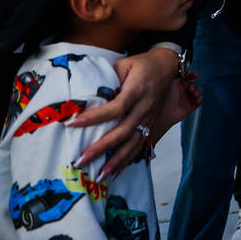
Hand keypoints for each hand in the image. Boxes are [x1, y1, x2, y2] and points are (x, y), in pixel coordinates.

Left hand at [72, 47, 179, 178]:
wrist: (168, 67)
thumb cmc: (143, 64)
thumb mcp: (125, 64)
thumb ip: (108, 79)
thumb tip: (87, 95)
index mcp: (137, 91)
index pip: (115, 108)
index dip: (95, 117)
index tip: (72, 124)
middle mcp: (144, 108)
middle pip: (123, 131)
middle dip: (102, 148)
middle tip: (82, 160)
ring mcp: (149, 118)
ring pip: (133, 143)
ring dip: (117, 161)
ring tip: (100, 175)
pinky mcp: (151, 125)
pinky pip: (139, 145)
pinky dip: (128, 161)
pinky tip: (115, 172)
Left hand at [153, 71, 201, 137]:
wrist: (163, 113)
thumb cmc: (164, 97)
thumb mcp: (171, 82)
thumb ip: (178, 75)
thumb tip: (184, 70)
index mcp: (176, 84)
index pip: (186, 77)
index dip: (192, 75)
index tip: (196, 75)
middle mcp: (180, 91)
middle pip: (192, 85)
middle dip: (194, 86)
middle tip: (190, 89)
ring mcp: (185, 99)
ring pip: (196, 93)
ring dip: (197, 92)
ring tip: (194, 95)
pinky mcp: (188, 107)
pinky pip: (197, 103)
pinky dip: (199, 101)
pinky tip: (198, 100)